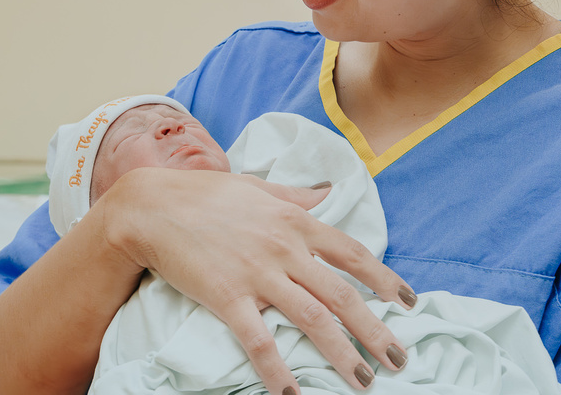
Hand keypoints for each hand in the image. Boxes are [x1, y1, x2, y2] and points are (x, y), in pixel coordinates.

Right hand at [93, 167, 414, 394]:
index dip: (385, 279)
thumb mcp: (260, 188)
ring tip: (363, 380)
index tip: (409, 302)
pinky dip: (277, 369)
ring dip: (342, 353)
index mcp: (296, 221)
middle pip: (342, 294)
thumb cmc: (206, 195)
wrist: (151, 206)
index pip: (353, 254)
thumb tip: (329, 190)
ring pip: (312, 319)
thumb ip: (298, 195)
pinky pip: (259, 340)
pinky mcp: (226, 297)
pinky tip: (292, 393)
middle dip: (375, 329)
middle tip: (399, 358)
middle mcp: (284, 248)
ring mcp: (257, 273)